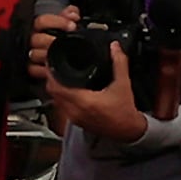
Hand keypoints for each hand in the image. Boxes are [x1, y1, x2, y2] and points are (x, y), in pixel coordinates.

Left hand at [32, 21, 146, 145]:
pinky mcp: (77, 122)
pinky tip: (69, 90)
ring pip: (56, 101)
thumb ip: (119, 63)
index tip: (52, 63)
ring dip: (56, 89)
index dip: (51, 73)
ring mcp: (74, 118)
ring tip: (61, 77)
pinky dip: (62, 98)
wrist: (129, 131)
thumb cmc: (125, 112)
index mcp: (83, 101)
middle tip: (56, 68)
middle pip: (53, 93)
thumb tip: (115, 48)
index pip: (56, 86)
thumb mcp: (123, 84)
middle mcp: (75, 111)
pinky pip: (62, 108)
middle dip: (52, 79)